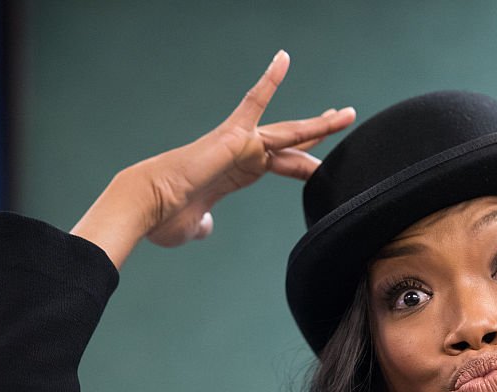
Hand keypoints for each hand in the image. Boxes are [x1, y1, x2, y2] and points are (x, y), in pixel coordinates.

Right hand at [71, 50, 354, 268]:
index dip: (300, 160)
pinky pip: (255, 102)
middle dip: (318, 133)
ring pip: (290, 131)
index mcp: (237, 174)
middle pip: (291, 142)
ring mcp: (241, 144)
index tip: (317, 160)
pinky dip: (269, 80)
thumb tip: (205, 227)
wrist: (149, 206)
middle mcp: (243, 155)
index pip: (278, 163)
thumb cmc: (165, 217)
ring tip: (347, 114)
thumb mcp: (194, 226)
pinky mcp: (234, 136)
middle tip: (343, 117)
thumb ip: (205, 223)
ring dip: (321, 124)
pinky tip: (283, 58)